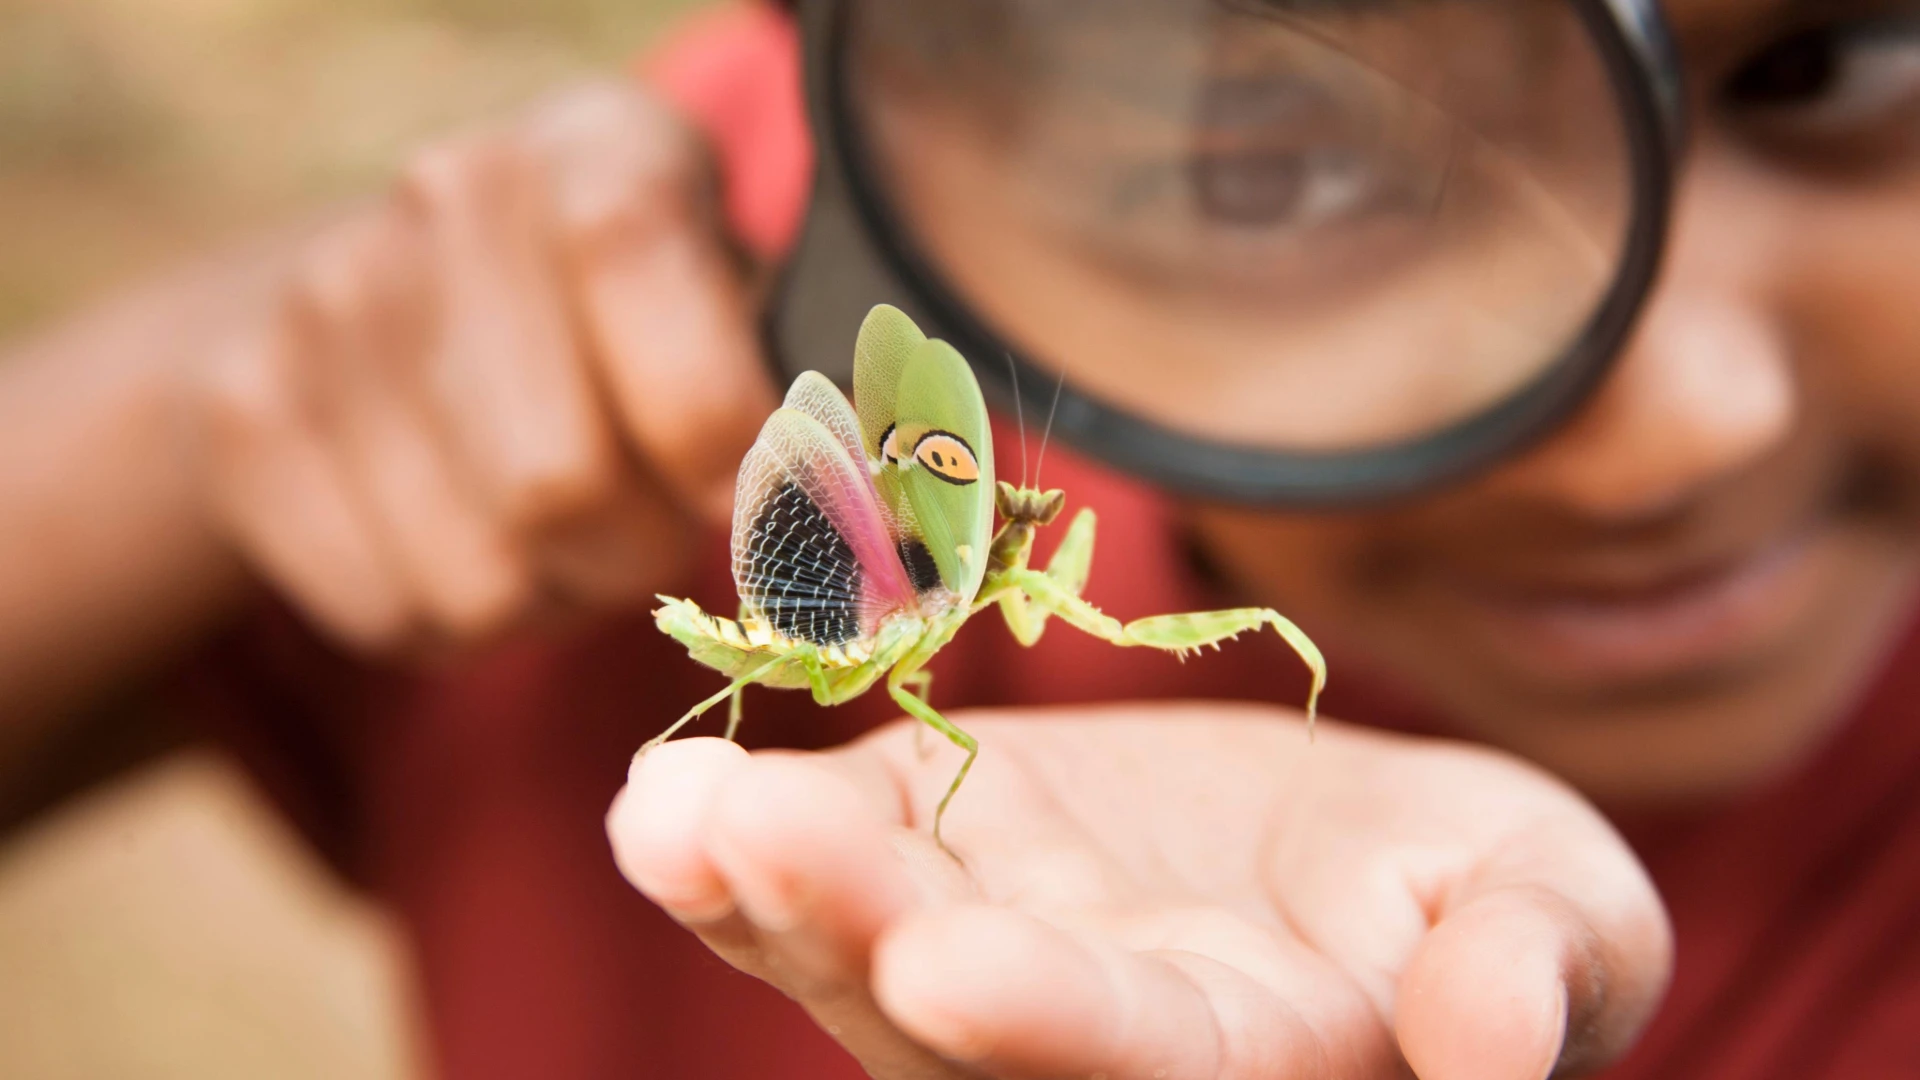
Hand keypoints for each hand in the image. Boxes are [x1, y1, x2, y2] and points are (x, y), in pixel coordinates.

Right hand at [182, 80, 774, 653]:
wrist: (391, 297)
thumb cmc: (627, 327)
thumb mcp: (733, 309)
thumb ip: (797, 404)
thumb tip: (843, 539)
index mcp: (600, 153)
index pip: (648, 292)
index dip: (711, 435)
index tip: (742, 493)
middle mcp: (450, 201)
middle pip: (558, 487)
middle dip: (632, 555)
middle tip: (644, 526)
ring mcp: (324, 304)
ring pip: (477, 581)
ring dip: (546, 597)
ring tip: (553, 529)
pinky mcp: (241, 413)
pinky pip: (388, 615)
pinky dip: (449, 621)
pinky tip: (459, 534)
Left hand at [607, 705, 1670, 1079]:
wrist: (1351, 853)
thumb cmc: (1477, 898)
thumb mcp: (1556, 911)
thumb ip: (1535, 971)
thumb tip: (1497, 1045)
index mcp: (1248, 1064)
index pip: (1139, 1063)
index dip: (1048, 1021)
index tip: (948, 969)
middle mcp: (1084, 1039)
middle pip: (951, 1022)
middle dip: (856, 936)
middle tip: (758, 848)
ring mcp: (983, 950)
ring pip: (852, 951)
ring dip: (762, 892)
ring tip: (679, 822)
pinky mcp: (928, 854)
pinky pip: (814, 868)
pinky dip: (732, 852)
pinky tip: (670, 809)